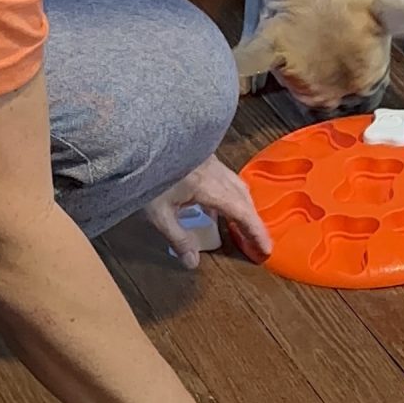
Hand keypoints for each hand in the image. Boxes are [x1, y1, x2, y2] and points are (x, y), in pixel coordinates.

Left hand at [145, 155, 271, 268]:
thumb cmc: (145, 175)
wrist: (137, 140)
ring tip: (239, 223)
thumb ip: (178, 238)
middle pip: (244, 197)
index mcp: (209, 186)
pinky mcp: (201, 155)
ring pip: (236, 184)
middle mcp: (215, 172)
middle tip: (256, 240)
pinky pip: (225, 177)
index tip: (266, 248)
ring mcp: (209, 161)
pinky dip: (229, 193)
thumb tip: (192, 262)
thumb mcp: (158, 213)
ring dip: (242, 205)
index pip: (241, 212)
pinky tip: (214, 203)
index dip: (256, 231)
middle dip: (252, 220)